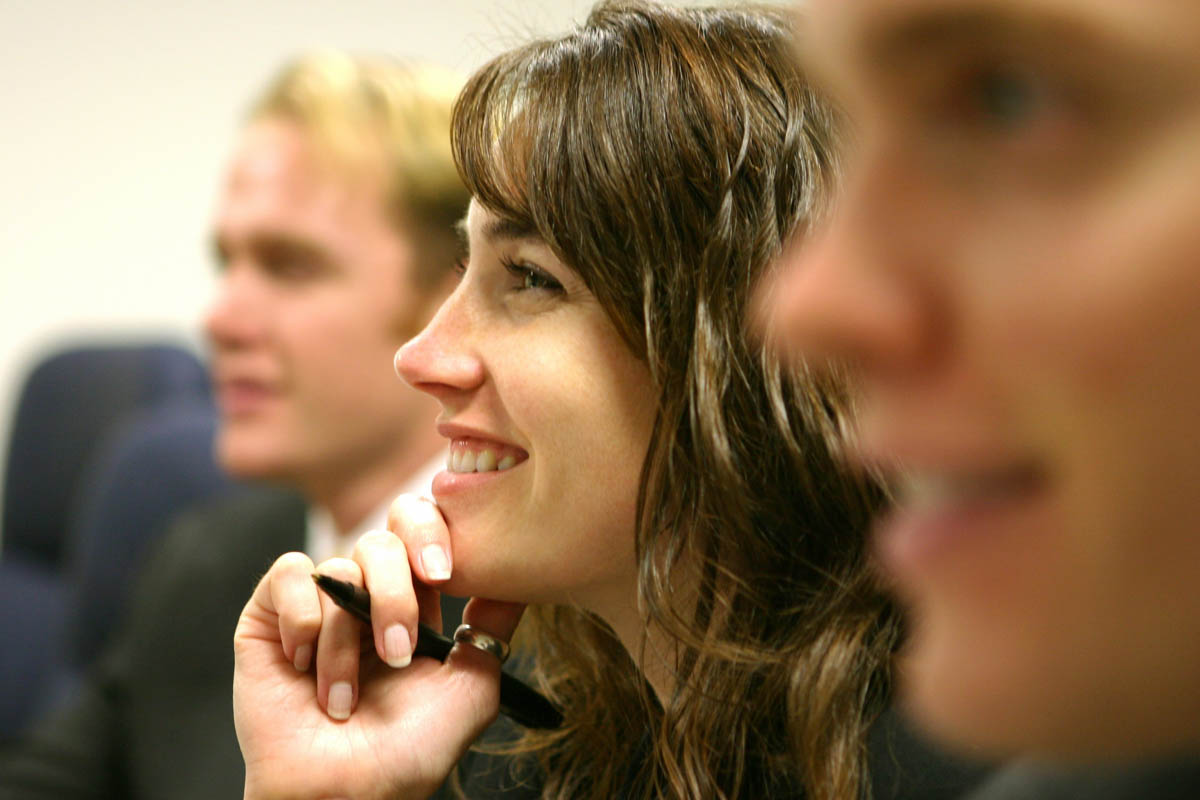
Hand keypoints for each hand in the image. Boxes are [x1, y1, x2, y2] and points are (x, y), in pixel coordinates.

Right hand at [233, 495, 523, 799]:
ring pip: (339, 567)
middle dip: (394, 594)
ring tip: (345, 699)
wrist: (340, 794)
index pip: (426, 531)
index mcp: (416, 602)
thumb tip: (519, 575)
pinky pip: (289, 574)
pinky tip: (302, 664)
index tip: (442, 574)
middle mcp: (367, 595)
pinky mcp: (270, 614)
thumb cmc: (406, 753)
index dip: (434, 535)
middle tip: (399, 649)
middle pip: (385, 540)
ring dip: (346, 640)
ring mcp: (319, 603)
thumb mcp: (471, 690)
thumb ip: (493, 629)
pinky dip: (301, 617)